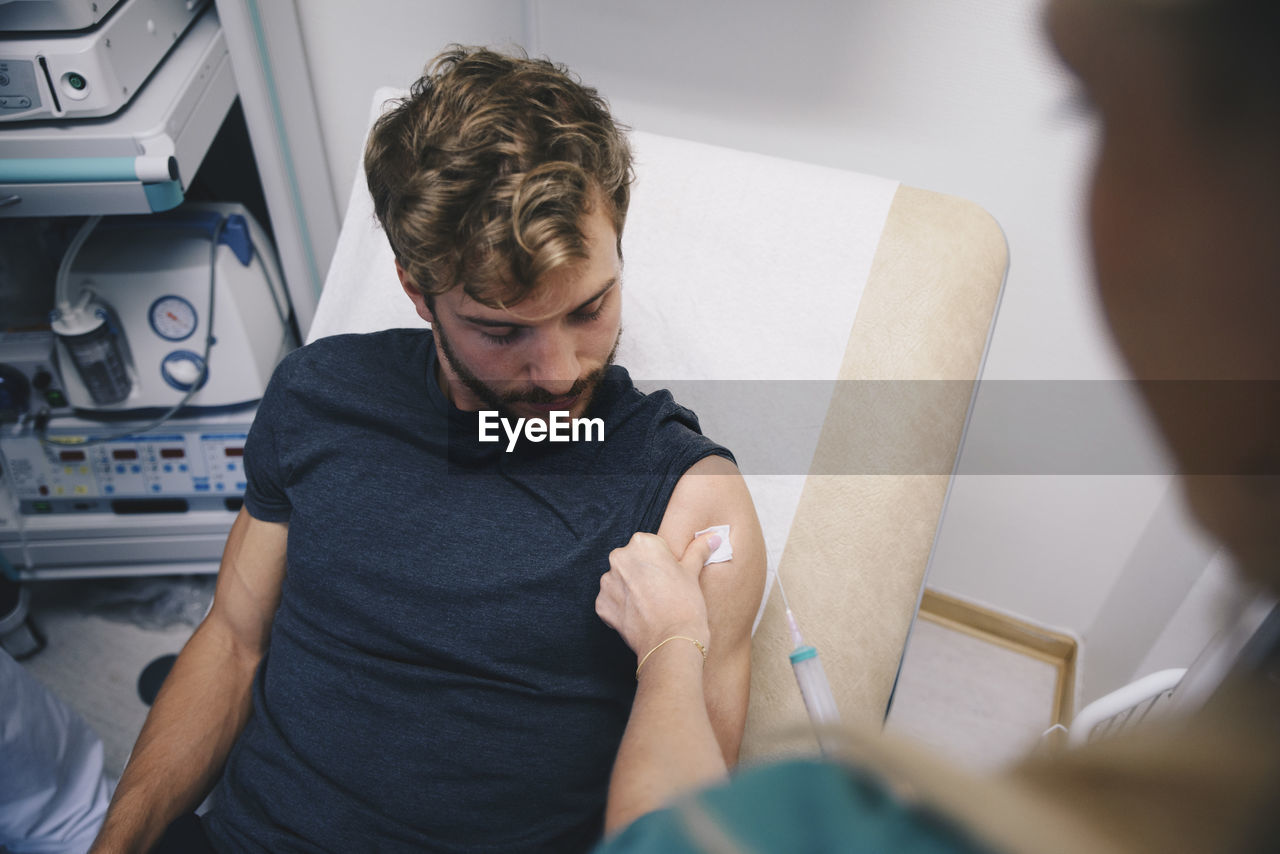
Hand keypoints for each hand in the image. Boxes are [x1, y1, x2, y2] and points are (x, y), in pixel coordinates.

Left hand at [595, 530, 720, 658]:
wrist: (671, 642)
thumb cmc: (685, 604)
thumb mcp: (692, 572)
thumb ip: (698, 550)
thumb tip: (714, 536)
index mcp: (642, 543)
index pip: (650, 546)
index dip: (662, 563)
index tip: (670, 577)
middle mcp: (619, 557)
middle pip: (632, 561)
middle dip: (643, 574)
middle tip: (662, 592)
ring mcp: (607, 582)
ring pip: (620, 581)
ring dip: (631, 590)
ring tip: (651, 606)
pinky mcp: (601, 604)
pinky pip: (611, 601)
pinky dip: (622, 608)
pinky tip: (639, 616)